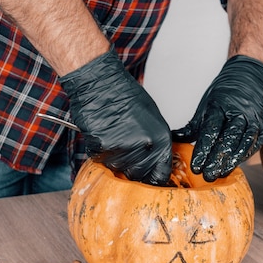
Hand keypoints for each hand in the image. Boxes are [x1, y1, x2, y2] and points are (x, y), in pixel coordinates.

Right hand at [59, 48, 171, 185]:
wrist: (101, 84)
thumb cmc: (126, 96)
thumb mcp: (153, 119)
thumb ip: (155, 145)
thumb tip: (154, 164)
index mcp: (160, 140)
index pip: (160, 175)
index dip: (152, 178)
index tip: (146, 178)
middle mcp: (144, 148)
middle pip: (137, 175)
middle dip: (131, 167)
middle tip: (125, 150)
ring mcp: (122, 150)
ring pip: (117, 168)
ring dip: (114, 158)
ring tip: (113, 135)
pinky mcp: (103, 149)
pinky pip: (101, 160)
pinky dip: (101, 151)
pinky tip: (103, 134)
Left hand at [173, 55, 262, 180]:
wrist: (250, 78)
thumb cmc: (223, 96)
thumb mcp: (205, 108)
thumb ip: (191, 128)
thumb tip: (172, 141)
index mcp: (220, 106)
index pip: (210, 131)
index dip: (203, 151)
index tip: (196, 166)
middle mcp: (239, 112)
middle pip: (227, 139)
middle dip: (216, 160)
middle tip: (207, 176)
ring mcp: (253, 118)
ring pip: (242, 143)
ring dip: (231, 161)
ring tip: (220, 174)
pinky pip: (253, 144)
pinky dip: (243, 156)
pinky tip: (233, 165)